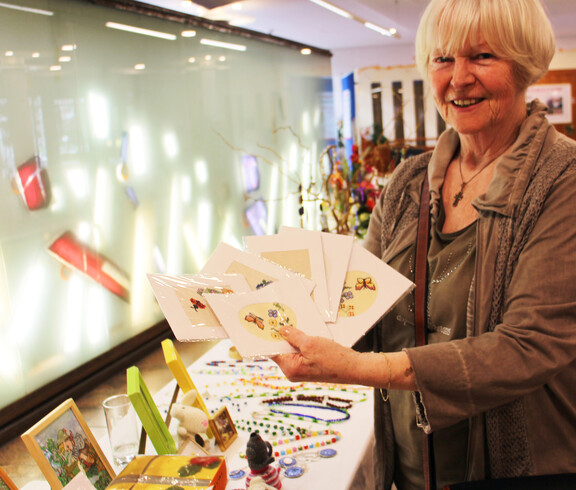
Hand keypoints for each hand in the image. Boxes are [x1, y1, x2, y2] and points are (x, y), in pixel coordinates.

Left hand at [271, 326, 416, 390]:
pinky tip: (305, 333)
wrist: (354, 368)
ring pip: (292, 350)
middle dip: (282, 336)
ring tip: (293, 324)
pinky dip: (302, 342)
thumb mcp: (311, 343)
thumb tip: (281, 330)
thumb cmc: (334, 359)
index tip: (262, 328)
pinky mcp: (310, 366)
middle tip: (279, 319)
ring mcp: (302, 369)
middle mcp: (293, 371)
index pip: (273, 352)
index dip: (268, 339)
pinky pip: (301, 351)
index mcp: (290, 368)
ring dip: (294, 338)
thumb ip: (294, 336)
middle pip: (281, 350)